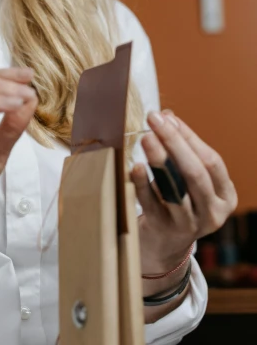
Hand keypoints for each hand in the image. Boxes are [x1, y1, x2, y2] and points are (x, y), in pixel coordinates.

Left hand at [131, 109, 237, 274]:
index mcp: (225, 195)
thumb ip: (180, 148)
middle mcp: (213, 212)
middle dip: (174, 142)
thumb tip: (166, 115)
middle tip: (153, 119)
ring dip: (160, 160)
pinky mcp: (165, 231)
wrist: (164, 244)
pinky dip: (143, 185)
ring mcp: (190, 225)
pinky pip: (153, 204)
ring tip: (146, 138)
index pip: (211, 160)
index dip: (189, 137)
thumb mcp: (187, 178)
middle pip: (195, 173)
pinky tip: (134, 167)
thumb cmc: (177, 200)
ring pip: (176, 189)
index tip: (166, 117)